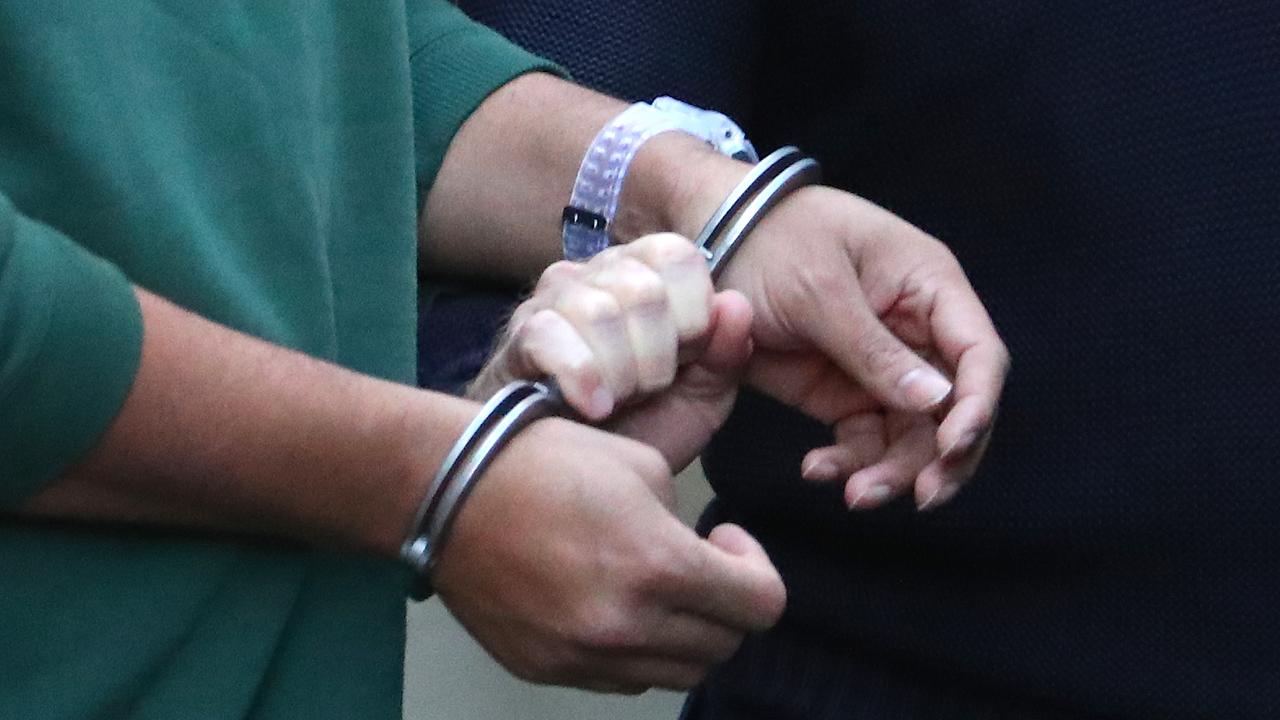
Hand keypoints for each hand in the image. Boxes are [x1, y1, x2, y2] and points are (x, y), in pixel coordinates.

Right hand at [431, 417, 785, 692]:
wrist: (446, 490)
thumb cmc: (543, 461)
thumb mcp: (642, 465)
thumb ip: (686, 524)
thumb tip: (701, 559)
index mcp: (658, 566)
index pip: (762, 606)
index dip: (758, 569)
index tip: (727, 540)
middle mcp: (626, 626)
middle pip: (724, 646)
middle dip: (726, 603)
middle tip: (699, 562)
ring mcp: (583, 656)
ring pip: (677, 672)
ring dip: (685, 633)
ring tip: (656, 587)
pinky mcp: (548, 669)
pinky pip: (622, 679)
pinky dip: (636, 650)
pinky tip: (613, 604)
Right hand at [470, 233, 752, 469]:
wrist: (574, 481)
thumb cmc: (639, 428)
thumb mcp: (700, 400)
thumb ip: (726, 355)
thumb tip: (736, 305)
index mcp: (647, 274)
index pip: (676, 255)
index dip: (693, 313)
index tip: (687, 357)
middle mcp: (596, 273)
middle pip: (643, 290)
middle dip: (656, 356)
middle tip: (647, 390)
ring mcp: (551, 299)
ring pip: (599, 312)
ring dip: (620, 373)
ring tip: (617, 402)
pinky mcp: (518, 336)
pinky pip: (550, 336)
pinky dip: (581, 377)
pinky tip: (593, 407)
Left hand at [700, 182, 1009, 510]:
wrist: (708, 241)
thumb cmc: (770, 239)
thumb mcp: (820, 291)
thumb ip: (874, 349)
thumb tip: (937, 402)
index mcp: (929, 287)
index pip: (978, 355)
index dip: (975, 406)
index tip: (952, 449)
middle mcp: (916, 330)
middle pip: (952, 408)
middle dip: (940, 457)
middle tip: (918, 499)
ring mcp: (880, 365)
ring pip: (910, 434)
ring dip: (892, 471)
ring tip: (856, 495)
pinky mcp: (842, 391)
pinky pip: (864, 439)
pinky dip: (849, 462)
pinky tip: (818, 470)